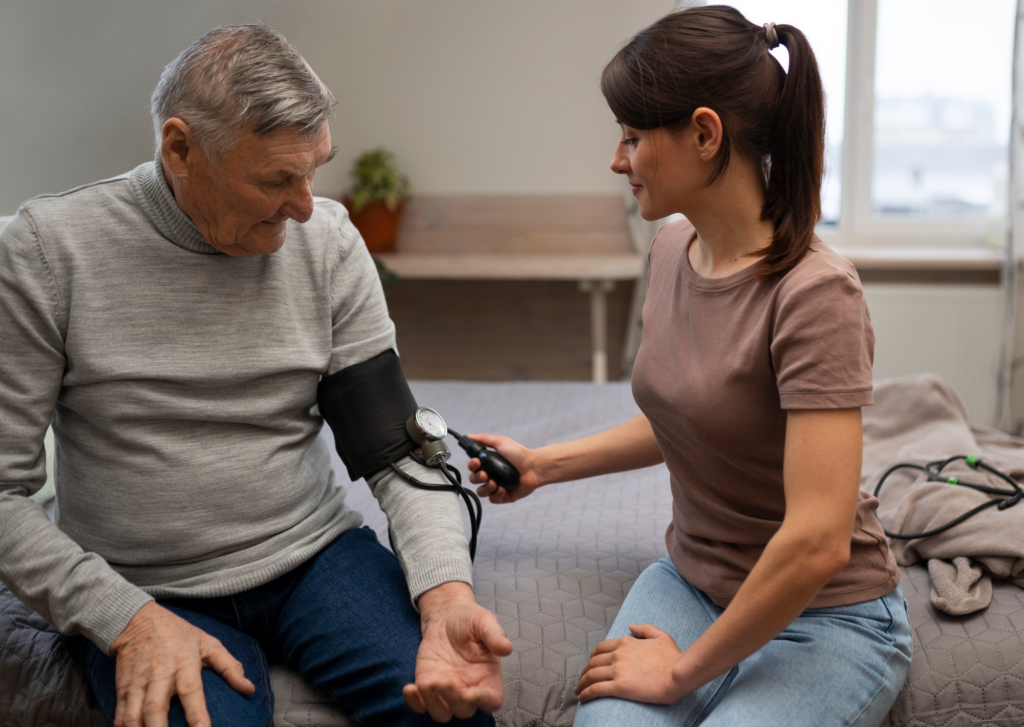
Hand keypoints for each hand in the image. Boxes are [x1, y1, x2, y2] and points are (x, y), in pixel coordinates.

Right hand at [109, 601, 254, 726]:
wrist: (137, 620)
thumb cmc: (178, 634)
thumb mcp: (208, 643)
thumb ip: (230, 667)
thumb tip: (249, 689)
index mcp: (184, 663)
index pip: (191, 691)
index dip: (197, 713)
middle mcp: (159, 675)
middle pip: (156, 709)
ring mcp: (138, 683)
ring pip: (134, 715)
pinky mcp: (122, 688)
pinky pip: (120, 714)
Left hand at [403, 582, 512, 721]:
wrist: (446, 616)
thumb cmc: (469, 620)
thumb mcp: (484, 621)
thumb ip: (494, 635)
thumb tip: (506, 648)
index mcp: (488, 677)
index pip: (491, 700)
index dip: (483, 701)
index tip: (470, 693)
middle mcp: (469, 689)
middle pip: (464, 710)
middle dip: (453, 700)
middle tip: (445, 680)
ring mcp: (447, 691)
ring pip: (441, 714)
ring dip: (434, 704)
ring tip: (428, 683)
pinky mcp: (428, 686)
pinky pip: (420, 705)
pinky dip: (414, 702)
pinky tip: (409, 688)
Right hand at [467, 433, 543, 503]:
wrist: (534, 467)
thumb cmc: (519, 454)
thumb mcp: (500, 442)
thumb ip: (484, 439)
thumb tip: (469, 435)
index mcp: (489, 463)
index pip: (473, 467)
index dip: (472, 465)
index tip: (477, 462)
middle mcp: (491, 475)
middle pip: (474, 480)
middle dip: (477, 477)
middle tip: (485, 474)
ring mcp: (497, 486)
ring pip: (481, 492)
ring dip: (485, 488)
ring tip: (494, 483)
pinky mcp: (503, 496)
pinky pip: (492, 499)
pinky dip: (496, 495)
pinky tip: (503, 489)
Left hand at [575, 623, 685, 704]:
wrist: (679, 675)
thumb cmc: (674, 658)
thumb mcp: (661, 636)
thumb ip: (645, 629)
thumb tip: (631, 626)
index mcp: (626, 643)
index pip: (601, 648)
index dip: (592, 657)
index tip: (590, 665)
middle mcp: (618, 654)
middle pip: (593, 662)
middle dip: (584, 671)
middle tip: (582, 679)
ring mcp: (618, 670)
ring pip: (591, 675)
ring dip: (581, 683)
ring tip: (578, 691)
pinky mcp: (619, 686)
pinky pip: (596, 689)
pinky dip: (586, 693)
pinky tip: (582, 698)